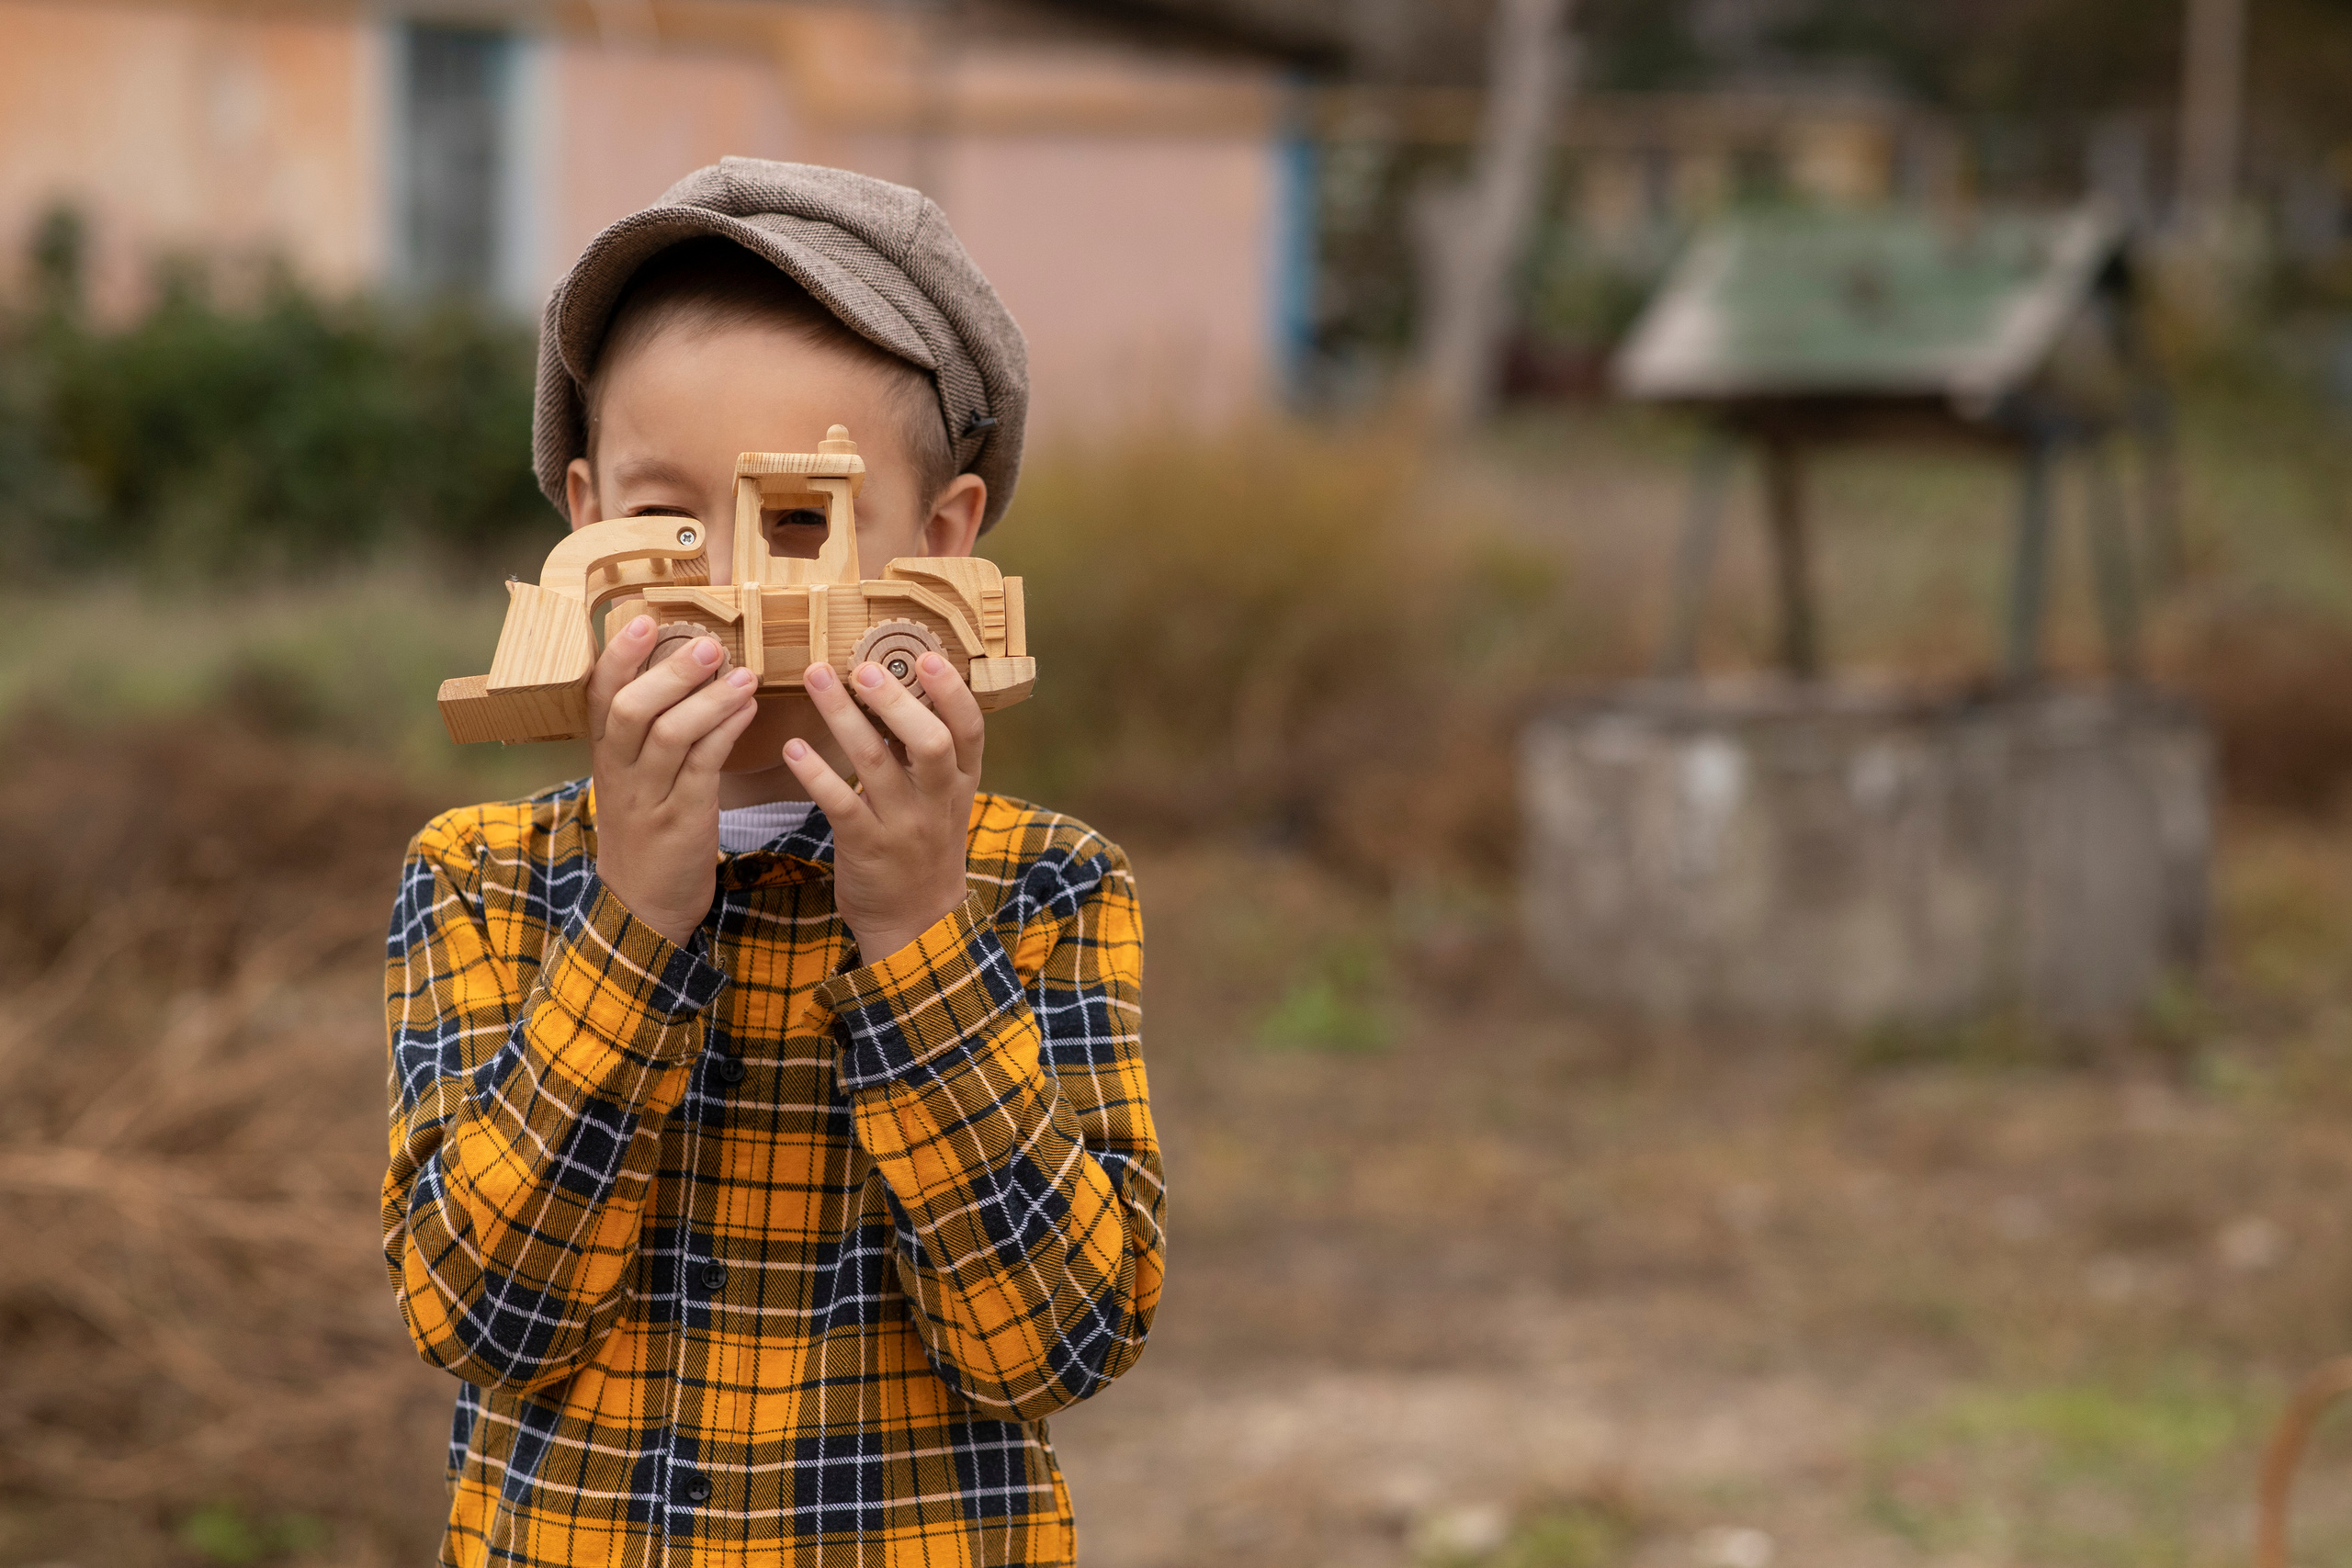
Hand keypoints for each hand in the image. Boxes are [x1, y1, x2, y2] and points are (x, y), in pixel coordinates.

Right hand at [588, 617, 762, 947]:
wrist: (642, 904)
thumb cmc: (645, 828)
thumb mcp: (631, 777)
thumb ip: (645, 731)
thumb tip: (676, 667)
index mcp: (605, 755)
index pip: (598, 696)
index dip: (617, 656)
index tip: (644, 619)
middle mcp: (620, 772)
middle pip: (631, 710)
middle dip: (670, 672)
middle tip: (708, 643)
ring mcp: (649, 798)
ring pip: (671, 737)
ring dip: (710, 700)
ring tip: (744, 674)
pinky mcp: (683, 820)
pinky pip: (704, 768)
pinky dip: (727, 733)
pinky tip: (749, 710)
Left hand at [782, 653, 982, 963]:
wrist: (916, 923)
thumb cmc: (922, 846)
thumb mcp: (942, 800)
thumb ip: (926, 752)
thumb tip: (897, 683)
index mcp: (962, 782)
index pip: (970, 730)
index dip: (952, 692)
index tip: (927, 656)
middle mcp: (937, 800)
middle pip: (931, 742)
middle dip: (897, 700)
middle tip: (863, 666)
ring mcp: (903, 825)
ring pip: (875, 762)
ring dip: (843, 717)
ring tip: (817, 679)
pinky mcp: (866, 846)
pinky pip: (840, 803)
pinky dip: (815, 773)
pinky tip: (793, 747)